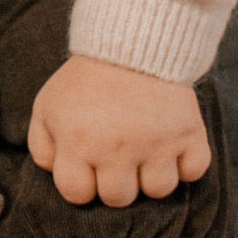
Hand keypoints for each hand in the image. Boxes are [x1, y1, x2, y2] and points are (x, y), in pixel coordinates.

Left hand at [26, 54, 211, 206]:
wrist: (133, 40)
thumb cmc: (87, 78)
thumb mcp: (49, 105)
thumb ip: (43, 146)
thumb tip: (57, 175)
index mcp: (78, 142)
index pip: (78, 194)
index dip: (82, 183)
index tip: (89, 165)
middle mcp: (117, 148)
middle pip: (119, 198)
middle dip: (116, 181)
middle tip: (118, 156)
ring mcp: (157, 142)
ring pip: (159, 190)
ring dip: (153, 175)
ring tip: (146, 151)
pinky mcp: (189, 132)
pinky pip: (194, 170)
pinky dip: (187, 163)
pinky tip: (173, 147)